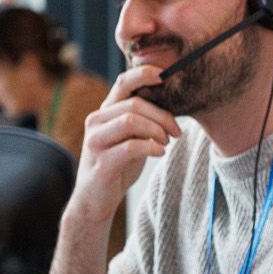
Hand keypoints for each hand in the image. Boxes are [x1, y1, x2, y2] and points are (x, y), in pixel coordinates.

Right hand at [68, 64, 181, 225]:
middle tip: (176, 131)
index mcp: (105, 112)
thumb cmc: (117, 165)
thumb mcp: (130, 137)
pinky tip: (160, 153)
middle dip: (162, 116)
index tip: (164, 74)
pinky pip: (130, 147)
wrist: (95, 199)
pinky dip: (151, 147)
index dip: (142, 74)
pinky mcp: (101, 162)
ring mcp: (96, 141)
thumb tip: (171, 102)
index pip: (122, 83)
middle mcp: (96, 121)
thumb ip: (142, 119)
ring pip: (130, 121)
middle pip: (134, 104)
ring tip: (166, 142)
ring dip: (156, 130)